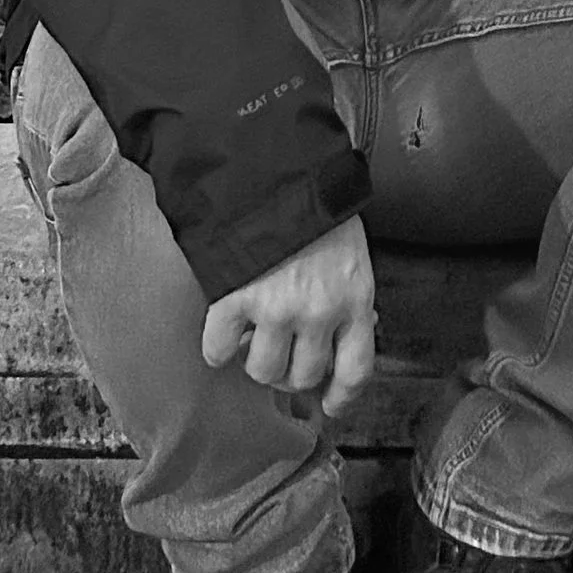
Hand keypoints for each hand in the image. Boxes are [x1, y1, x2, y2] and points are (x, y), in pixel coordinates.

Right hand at [200, 214, 375, 417]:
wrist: (275, 168)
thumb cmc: (317, 205)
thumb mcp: (351, 252)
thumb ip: (349, 295)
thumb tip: (351, 332)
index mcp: (355, 299)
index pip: (356, 371)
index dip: (341, 397)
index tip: (329, 404)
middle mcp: (319, 313)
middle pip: (302, 377)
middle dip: (290, 370)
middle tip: (282, 349)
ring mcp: (276, 309)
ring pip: (262, 370)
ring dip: (256, 358)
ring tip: (254, 334)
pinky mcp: (235, 300)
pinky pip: (218, 349)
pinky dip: (217, 345)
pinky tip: (223, 328)